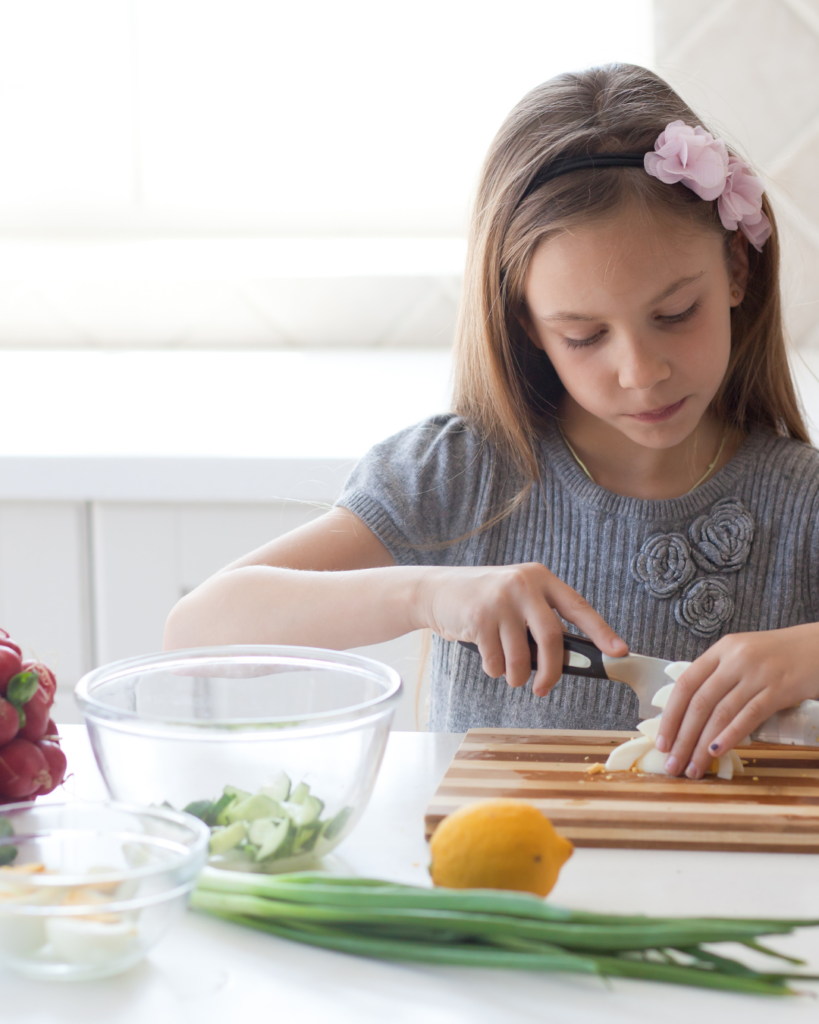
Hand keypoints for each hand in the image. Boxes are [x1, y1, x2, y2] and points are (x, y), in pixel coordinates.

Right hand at [417, 562, 626, 694]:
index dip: (601, 632)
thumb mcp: (517, 598)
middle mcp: (523, 584)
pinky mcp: (479, 618)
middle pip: (552, 640)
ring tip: (508, 670)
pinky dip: (494, 670)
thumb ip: (541, 620)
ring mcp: (500, 600)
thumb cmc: (485, 600)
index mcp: (541, 578)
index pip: (579, 607)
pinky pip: (496, 662)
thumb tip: (570, 659)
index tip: (620, 652)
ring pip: (522, 658)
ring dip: (517, 676)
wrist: (437, 591)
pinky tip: (486, 656)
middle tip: (543, 688)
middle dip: (552, 672)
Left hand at [655, 624, 818, 778]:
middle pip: (700, 703)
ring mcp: (757, 674)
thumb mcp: (742, 656)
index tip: (662, 741)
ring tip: (693, 767)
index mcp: (721, 650)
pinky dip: (730, 736)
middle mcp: (735, 659)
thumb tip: (690, 715)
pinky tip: (717, 753)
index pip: (685, 684)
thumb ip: (719, 677)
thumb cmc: (778, 656)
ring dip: (703, 745)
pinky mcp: (779, 689)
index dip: (671, 715)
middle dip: (683, 737)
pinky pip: (749, 716)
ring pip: (721, 713)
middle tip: (673, 764)